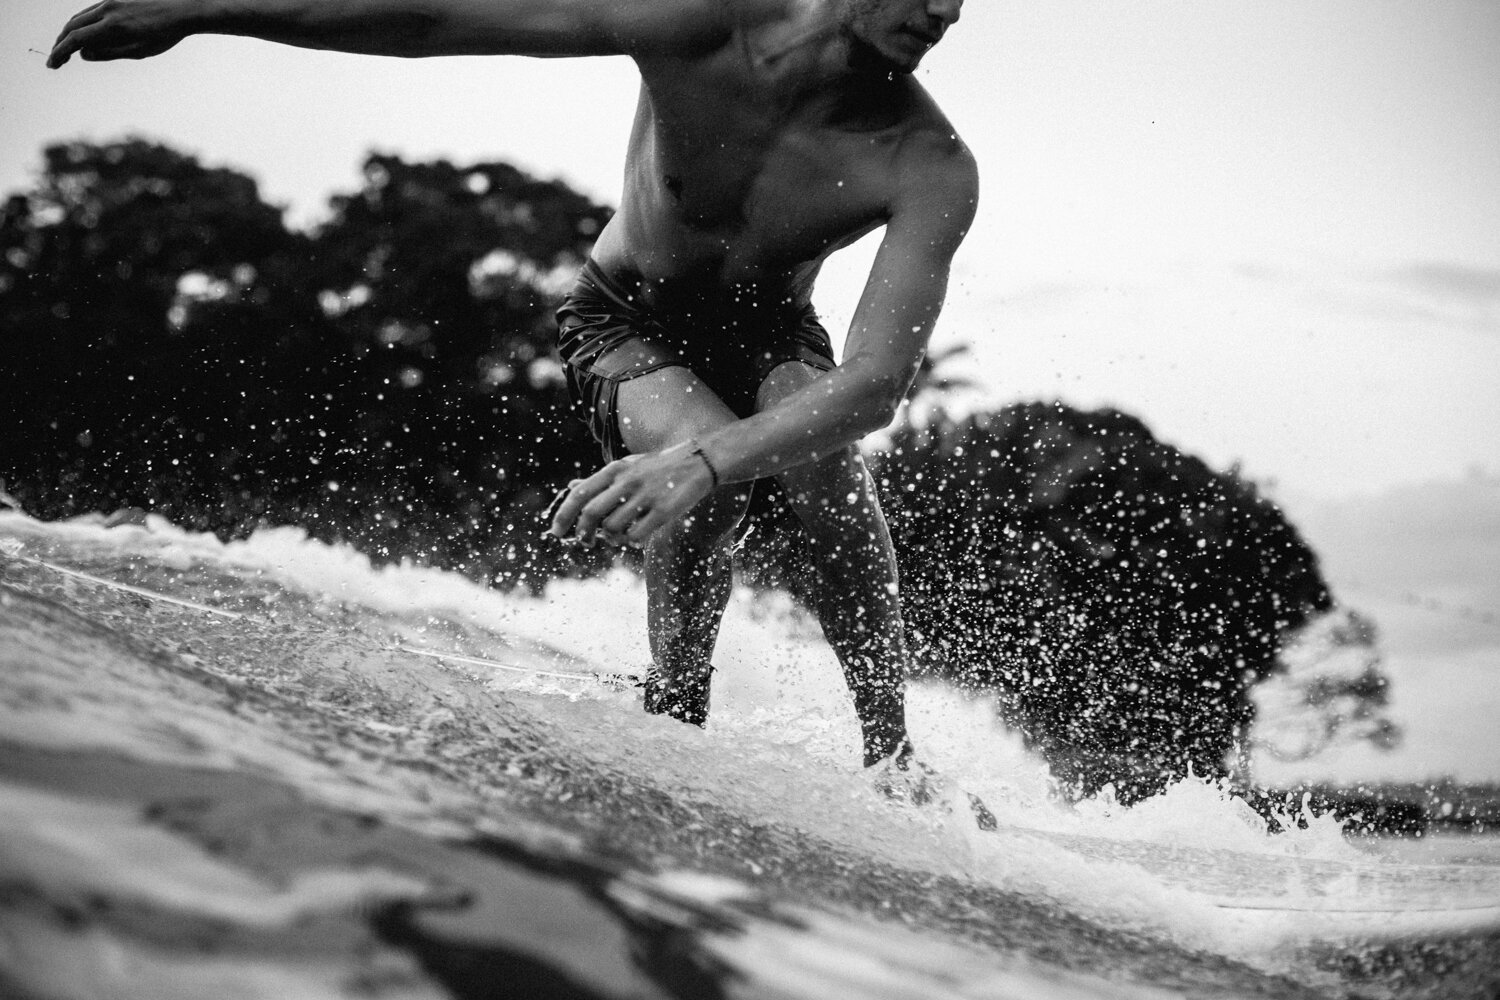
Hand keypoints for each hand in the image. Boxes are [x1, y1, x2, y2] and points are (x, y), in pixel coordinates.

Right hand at [49, 0, 187, 67]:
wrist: (181, 9)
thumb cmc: (164, 34)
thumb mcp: (139, 51)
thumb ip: (109, 53)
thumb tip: (84, 54)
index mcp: (113, 26)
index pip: (76, 39)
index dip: (60, 52)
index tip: (53, 64)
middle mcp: (107, 10)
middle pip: (72, 26)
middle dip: (61, 43)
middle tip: (57, 61)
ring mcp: (110, 1)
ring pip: (79, 17)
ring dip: (69, 33)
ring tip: (67, 50)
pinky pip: (91, 11)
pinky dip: (82, 24)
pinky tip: (84, 35)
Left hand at [545, 442, 715, 547]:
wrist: (701, 460)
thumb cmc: (660, 467)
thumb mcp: (628, 466)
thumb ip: (601, 480)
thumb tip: (572, 487)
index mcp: (616, 469)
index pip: (580, 493)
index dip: (563, 515)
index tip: (556, 532)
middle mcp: (627, 481)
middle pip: (591, 513)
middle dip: (582, 533)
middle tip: (584, 543)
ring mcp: (645, 496)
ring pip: (612, 528)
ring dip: (611, 538)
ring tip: (621, 535)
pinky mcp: (663, 511)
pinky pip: (635, 536)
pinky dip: (632, 542)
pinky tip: (639, 536)